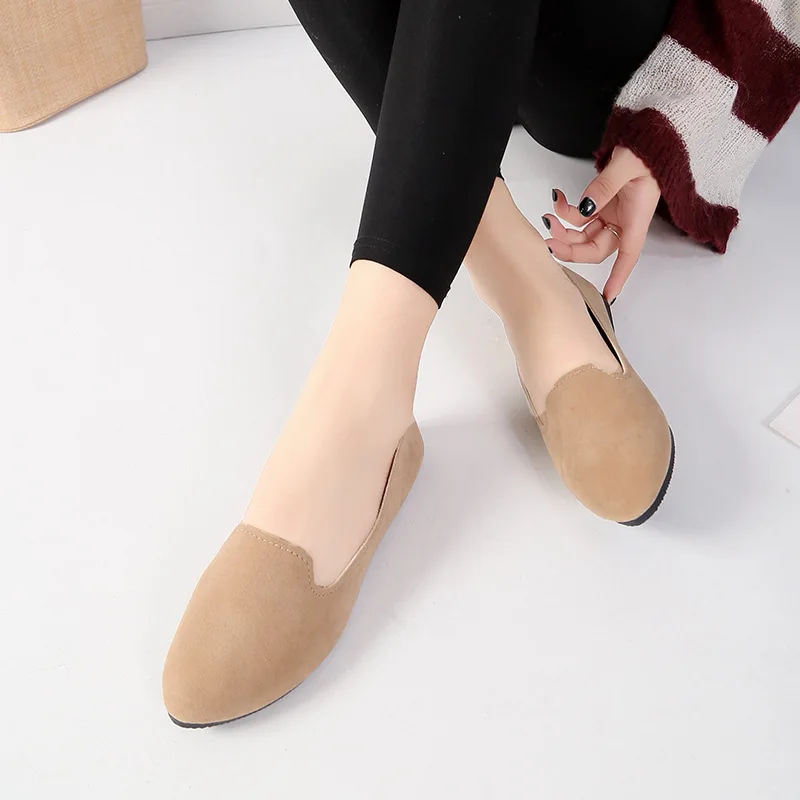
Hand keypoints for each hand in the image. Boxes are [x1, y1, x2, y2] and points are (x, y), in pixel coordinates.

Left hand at [543, 147, 659, 300]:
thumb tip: (585, 208)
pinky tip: (558, 199)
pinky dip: (566, 212)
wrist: (649, 133)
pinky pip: (580, 217)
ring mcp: (612, 213)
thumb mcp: (626, 164)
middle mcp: (624, 221)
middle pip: (596, 248)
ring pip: (584, 236)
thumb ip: (604, 186)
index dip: (618, 277)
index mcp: (636, 217)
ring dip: (564, 230)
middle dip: (571, 248)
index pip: (628, 255)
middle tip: (549, 241)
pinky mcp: (602, 204)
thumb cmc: (646, 150)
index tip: (608, 296)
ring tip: (549, 215)